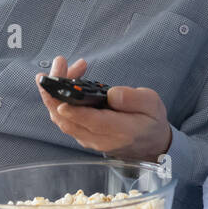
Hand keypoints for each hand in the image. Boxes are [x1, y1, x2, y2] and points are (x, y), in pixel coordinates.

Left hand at [35, 55, 171, 161]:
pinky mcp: (83, 136)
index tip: (62, 99)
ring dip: (56, 92)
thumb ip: (133, 98)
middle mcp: (101, 140)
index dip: (76, 112)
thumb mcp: (151, 104)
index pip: (94, 123)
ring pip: (62, 120)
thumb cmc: (150, 120)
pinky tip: (67, 78)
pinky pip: (65, 119)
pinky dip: (60, 98)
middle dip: (56, 92)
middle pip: (69, 121)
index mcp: (122, 131)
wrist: (150, 143)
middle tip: (58, 65)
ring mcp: (89, 140)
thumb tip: (111, 94)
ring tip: (62, 66)